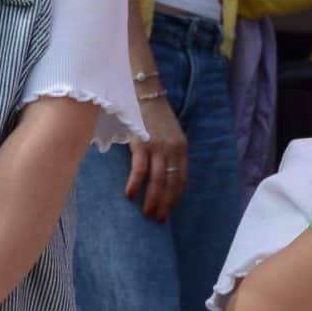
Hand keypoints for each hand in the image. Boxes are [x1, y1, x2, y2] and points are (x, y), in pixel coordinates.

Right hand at [126, 93, 188, 221]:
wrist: (143, 90)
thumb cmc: (152, 114)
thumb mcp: (168, 133)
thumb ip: (167, 151)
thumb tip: (160, 175)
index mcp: (181, 148)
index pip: (182, 179)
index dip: (175, 198)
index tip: (168, 211)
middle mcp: (173, 149)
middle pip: (172, 183)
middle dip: (165, 204)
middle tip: (157, 220)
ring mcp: (158, 146)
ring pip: (158, 180)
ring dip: (152, 200)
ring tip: (146, 214)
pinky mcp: (142, 142)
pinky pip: (140, 169)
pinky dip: (136, 184)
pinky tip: (130, 195)